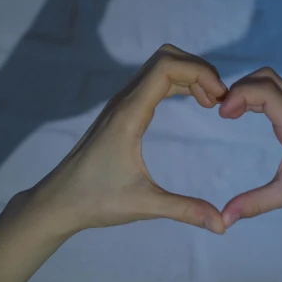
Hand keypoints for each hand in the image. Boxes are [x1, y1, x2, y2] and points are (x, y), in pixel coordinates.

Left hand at [27, 44, 227, 234]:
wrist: (59, 201)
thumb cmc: (96, 201)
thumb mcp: (144, 205)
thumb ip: (185, 210)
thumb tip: (222, 224)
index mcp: (129, 114)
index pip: (166, 67)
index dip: (199, 73)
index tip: (220, 99)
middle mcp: (124, 101)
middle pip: (165, 57)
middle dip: (198, 69)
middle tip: (220, 99)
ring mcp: (122, 104)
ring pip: (159, 66)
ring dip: (189, 75)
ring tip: (212, 102)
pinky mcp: (122, 111)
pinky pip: (154, 82)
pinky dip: (178, 83)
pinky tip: (194, 103)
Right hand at [219, 67, 281, 226]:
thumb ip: (254, 204)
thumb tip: (224, 218)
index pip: (265, 90)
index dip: (239, 95)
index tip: (223, 115)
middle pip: (267, 76)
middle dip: (240, 86)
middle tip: (224, 111)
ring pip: (273, 82)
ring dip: (249, 89)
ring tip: (231, 113)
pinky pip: (279, 93)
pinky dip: (258, 96)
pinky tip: (247, 115)